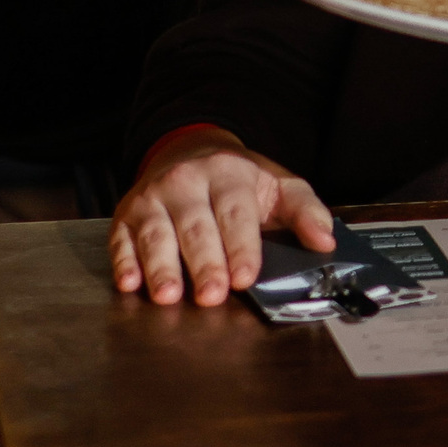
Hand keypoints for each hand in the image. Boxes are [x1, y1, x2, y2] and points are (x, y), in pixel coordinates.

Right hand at [110, 127, 333, 306]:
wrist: (189, 151)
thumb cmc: (238, 180)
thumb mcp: (279, 185)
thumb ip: (306, 211)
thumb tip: (325, 241)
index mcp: (227, 174)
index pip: (235, 214)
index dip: (241, 248)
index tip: (245, 277)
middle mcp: (186, 182)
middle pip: (195, 227)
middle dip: (204, 263)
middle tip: (211, 294)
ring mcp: (152, 198)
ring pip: (155, 234)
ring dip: (160, 266)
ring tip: (168, 295)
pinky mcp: (126, 214)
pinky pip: (122, 238)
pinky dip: (123, 261)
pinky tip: (129, 282)